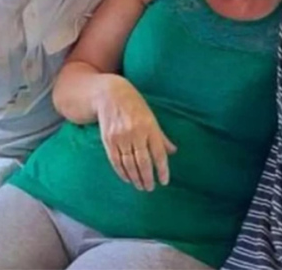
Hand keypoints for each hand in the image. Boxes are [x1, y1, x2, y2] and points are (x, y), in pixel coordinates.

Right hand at [96, 76, 176, 191]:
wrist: (110, 95)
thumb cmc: (134, 106)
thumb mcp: (151, 118)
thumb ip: (161, 137)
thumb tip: (173, 152)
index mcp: (150, 127)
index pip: (158, 153)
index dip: (162, 169)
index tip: (164, 181)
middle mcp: (136, 133)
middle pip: (143, 162)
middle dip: (148, 178)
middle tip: (150, 188)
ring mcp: (121, 137)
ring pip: (129, 164)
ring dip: (136, 178)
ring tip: (140, 186)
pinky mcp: (108, 140)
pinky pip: (116, 161)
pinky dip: (122, 172)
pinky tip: (128, 178)